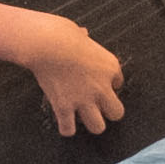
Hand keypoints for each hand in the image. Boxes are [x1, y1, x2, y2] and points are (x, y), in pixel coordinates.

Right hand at [18, 14, 129, 135]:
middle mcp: (102, 87)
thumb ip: (84, 39)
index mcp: (110, 67)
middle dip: (107, 111)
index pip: (119, 83)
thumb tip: (82, 34)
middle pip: (117, 113)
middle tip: (95, 105)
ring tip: (81, 117)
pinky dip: (65, 128)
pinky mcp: (64, 107)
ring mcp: (83, 100)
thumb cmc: (61, 34)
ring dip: (90, 123)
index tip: (95, 80)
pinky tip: (63, 122)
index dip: (108, 83)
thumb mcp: (81, 34)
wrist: (46, 44)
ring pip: (98, 127)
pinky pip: (68, 129)